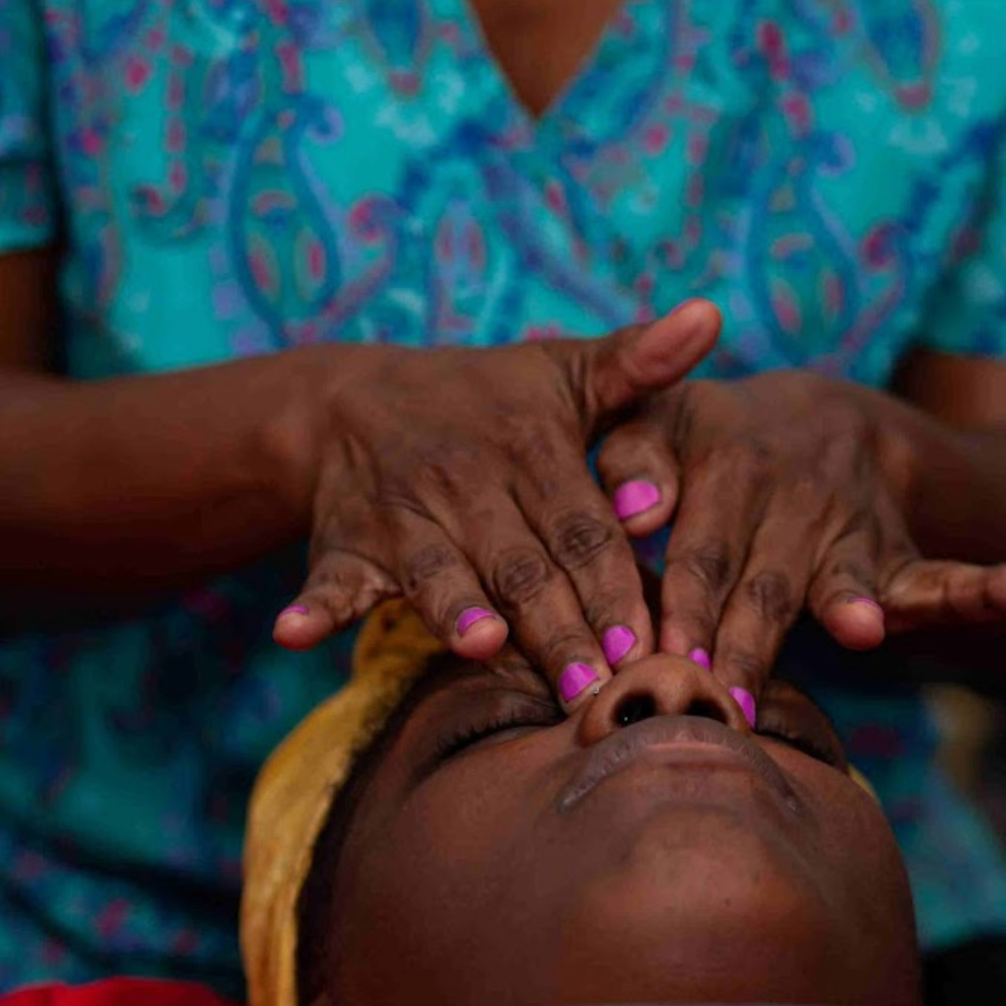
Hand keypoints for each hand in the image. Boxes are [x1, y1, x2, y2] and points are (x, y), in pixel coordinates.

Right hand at [273, 301, 720, 706]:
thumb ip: (639, 365)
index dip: (614, 584)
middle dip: (558, 628)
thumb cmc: (485, 400)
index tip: (648, 642)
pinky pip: (331, 577)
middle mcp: (467, 482)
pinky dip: (314, 605)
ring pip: (437, 573)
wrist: (354, 398)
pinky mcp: (348, 545)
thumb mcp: (562, 373)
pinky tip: (294, 632)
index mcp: (530, 449)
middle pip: (521, 567)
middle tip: (594, 690)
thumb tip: (712, 316)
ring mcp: (402, 517)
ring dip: (453, 610)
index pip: (583, 527)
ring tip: (480, 645)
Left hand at [596, 370, 1005, 714]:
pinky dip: (995, 585)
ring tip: (859, 628)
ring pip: (842, 586)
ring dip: (852, 607)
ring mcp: (851, 527)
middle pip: (766, 582)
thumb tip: (631, 508)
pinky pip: (949, 575)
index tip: (661, 657)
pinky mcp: (897, 558)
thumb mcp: (662, 423)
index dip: (683, 604)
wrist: (814, 417)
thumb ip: (630, 458)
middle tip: (725, 697)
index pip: (700, 548)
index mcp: (726, 461)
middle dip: (745, 643)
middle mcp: (793, 491)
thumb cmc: (710, 441)